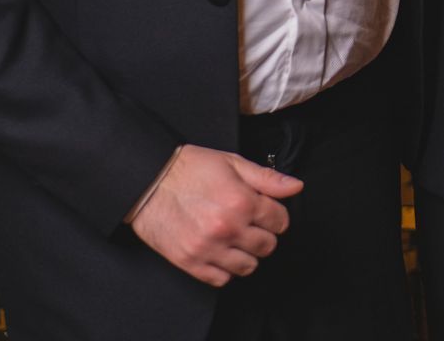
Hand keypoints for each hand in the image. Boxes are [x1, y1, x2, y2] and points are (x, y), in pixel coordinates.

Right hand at [127, 145, 300, 286]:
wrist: (148, 181)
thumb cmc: (190, 169)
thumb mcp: (233, 163)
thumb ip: (267, 178)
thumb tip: (295, 187)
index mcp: (242, 202)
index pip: (280, 221)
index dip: (276, 216)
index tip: (266, 214)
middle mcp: (227, 228)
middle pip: (267, 246)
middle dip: (264, 235)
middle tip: (250, 226)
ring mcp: (208, 248)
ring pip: (248, 266)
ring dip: (247, 254)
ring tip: (236, 240)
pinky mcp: (189, 262)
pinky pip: (221, 279)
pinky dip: (225, 269)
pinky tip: (220, 252)